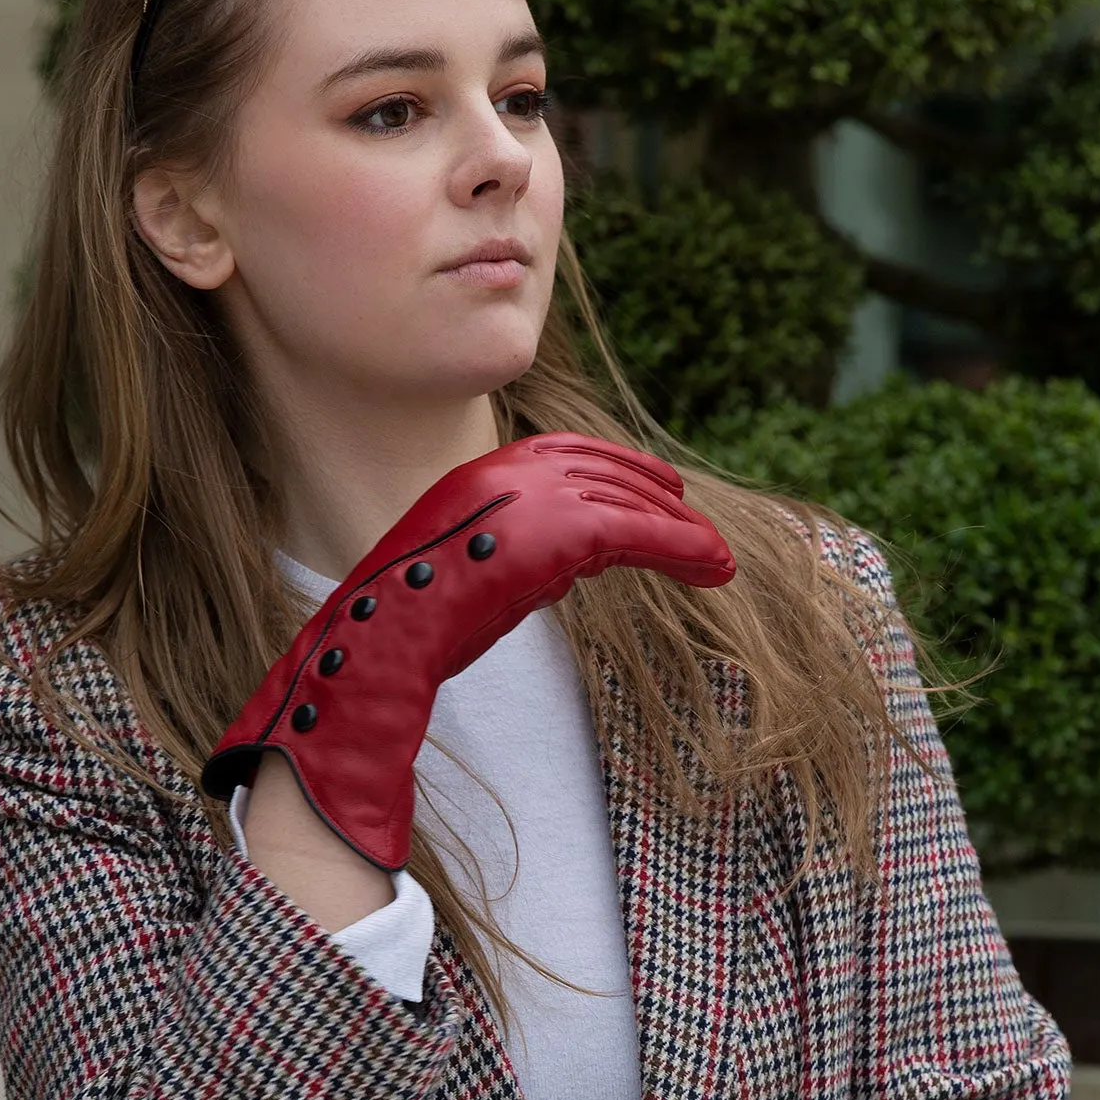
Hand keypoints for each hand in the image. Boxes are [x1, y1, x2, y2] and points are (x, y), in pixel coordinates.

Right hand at [205, 433, 734, 869]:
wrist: (381, 646)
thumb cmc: (412, 631)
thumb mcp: (467, 573)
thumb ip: (517, 556)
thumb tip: (572, 566)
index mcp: (477, 476)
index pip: (564, 453)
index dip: (617, 466)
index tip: (656, 486)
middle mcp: (505, 472)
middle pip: (603, 470)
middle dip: (656, 494)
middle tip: (696, 520)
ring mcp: (530, 497)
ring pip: (630, 501)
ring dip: (683, 531)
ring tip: (718, 561)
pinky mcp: (558, 532)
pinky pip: (639, 531)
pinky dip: (683, 547)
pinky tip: (714, 568)